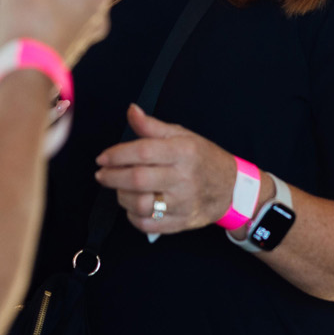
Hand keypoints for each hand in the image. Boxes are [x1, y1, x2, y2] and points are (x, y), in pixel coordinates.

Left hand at [94, 105, 240, 234]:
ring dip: (121, 197)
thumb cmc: (203, 158)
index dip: (117, 155)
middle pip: (137, 180)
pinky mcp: (181, 222)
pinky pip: (148, 224)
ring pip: (140, 204)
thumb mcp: (182, 135)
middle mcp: (183, 178)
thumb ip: (152, 126)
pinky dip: (133, 216)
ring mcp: (182, 203)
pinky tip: (133, 205)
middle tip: (102, 174)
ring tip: (119, 188)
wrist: (231, 188)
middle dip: (112, 177)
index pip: (143, 152)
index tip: (103, 157)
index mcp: (183, 152)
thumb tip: (131, 110)